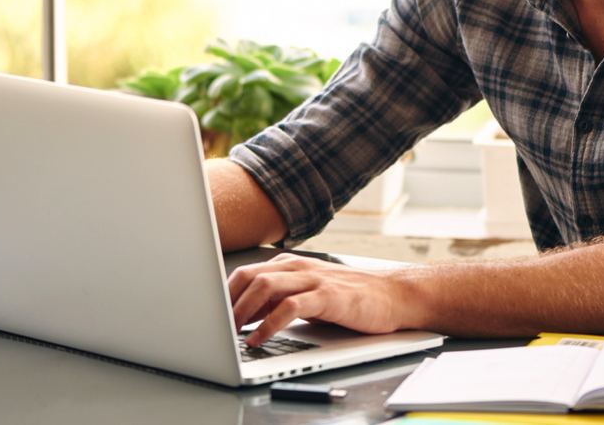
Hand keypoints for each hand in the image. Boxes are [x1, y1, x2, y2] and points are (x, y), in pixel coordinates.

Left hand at [228, 253, 407, 346]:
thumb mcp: (307, 295)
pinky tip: (259, 339)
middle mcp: (298, 267)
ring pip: (265, 286)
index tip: (209, 314)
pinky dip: (269, 324)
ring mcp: (313, 280)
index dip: (223, 293)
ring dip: (242, 311)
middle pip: (249, 276)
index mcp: (290, 265)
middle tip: (213, 325)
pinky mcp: (328, 297)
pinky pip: (289, 307)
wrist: (394, 295)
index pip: (246, 273)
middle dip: (227, 301)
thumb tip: (243, 315)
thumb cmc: (350, 297)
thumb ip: (277, 300)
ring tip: (230, 332)